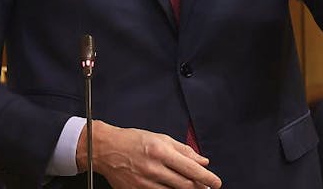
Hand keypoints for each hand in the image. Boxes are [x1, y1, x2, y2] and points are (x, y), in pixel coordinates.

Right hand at [78, 121, 220, 188]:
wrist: (106, 149)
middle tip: (207, 187)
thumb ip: (184, 150)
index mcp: (161, 151)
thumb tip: (203, 161)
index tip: (216, 182)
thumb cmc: (134, 140)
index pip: (190, 169)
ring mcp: (144, 183)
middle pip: (185, 185)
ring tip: (192, 187)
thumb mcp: (161, 138)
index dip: (207, 178)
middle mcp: (153, 168)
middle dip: (199, 187)